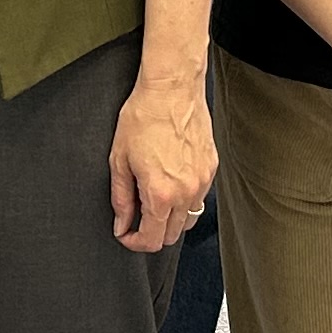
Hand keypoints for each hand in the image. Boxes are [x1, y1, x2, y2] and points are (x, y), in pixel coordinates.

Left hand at [108, 79, 216, 254]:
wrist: (172, 89)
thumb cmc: (143, 117)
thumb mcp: (120, 160)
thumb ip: (121, 199)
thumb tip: (122, 224)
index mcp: (161, 194)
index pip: (152, 240)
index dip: (134, 242)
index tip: (125, 233)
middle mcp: (186, 193)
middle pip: (171, 236)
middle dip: (151, 233)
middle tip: (136, 215)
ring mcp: (202, 181)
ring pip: (188, 220)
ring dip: (170, 219)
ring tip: (154, 199)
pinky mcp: (211, 168)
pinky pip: (199, 197)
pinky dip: (184, 200)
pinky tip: (170, 182)